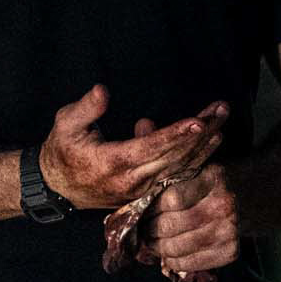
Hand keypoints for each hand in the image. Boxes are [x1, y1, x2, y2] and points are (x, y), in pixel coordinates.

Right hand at [40, 86, 226, 208]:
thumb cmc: (61, 151)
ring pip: (179, 166)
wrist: (58, 189)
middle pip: (174, 156)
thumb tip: (103, 91)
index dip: (176, 135)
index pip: (151, 147)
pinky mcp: (147, 190)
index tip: (198, 121)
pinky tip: (211, 141)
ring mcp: (142, 188)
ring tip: (221, 121)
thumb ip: (85, 109)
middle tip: (221, 110)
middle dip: (200, 134)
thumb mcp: (65, 125)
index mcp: (113, 162)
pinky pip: (176, 173)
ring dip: (203, 144)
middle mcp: (132, 179)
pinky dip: (196, 157)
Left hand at [137, 161, 239, 272]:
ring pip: (177, 247)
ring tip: (153, 242)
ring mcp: (229, 230)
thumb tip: (135, 205)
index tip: (143, 211)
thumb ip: (171, 183)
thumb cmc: (209, 188)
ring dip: (158, 248)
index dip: (151, 209)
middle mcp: (224, 204)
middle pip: (170, 226)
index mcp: (213, 178)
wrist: (247, 202)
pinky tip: (169, 255)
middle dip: (150, 231)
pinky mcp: (230, 252)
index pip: (171, 199)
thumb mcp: (194, 173)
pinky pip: (190, 264)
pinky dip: (174, 262)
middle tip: (144, 230)